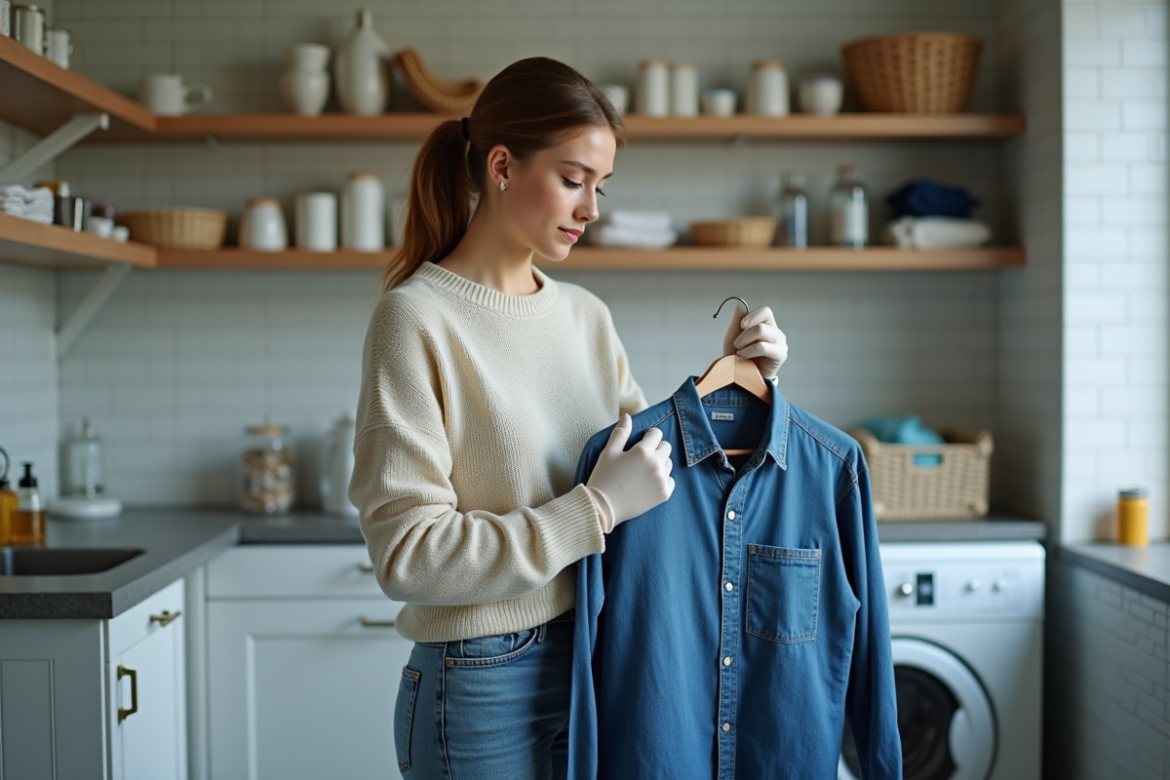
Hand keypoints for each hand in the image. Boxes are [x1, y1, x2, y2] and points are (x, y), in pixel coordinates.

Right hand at [586, 413, 674, 529]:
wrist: (603, 507)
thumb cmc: (603, 477)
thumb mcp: (608, 452)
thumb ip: (620, 433)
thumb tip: (627, 416)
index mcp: (642, 451)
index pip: (657, 434)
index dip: (649, 436)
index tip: (642, 442)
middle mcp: (656, 464)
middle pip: (666, 447)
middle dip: (656, 448)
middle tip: (642, 457)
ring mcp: (662, 480)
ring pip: (669, 463)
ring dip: (660, 463)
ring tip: (644, 471)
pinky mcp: (664, 494)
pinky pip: (671, 480)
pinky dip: (663, 480)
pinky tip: (648, 483)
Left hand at [722, 301, 787, 379]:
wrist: (739, 378)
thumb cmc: (737, 357)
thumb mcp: (733, 336)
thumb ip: (737, 320)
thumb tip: (739, 302)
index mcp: (767, 325)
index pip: (765, 311)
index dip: (752, 316)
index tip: (741, 325)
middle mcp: (776, 332)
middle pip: (761, 323)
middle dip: (744, 333)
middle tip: (736, 344)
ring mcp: (780, 343)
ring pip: (762, 331)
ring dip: (745, 341)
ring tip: (739, 352)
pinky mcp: (781, 355)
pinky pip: (764, 347)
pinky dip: (750, 351)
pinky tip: (743, 357)